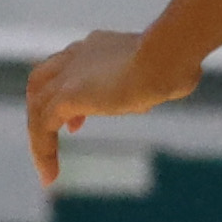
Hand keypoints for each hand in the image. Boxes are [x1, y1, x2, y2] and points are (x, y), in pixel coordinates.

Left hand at [27, 26, 198, 180]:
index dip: (67, 92)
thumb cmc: (179, 64)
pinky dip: (42, 151)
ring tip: (47, 171)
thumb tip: (183, 78)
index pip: (69, 66)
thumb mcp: (171, 70)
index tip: (77, 124)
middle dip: (40, 109)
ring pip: (37, 107)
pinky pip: (42, 126)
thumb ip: (167, 75)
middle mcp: (78, 55)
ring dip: (39, 139)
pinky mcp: (66, 96)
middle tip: (48, 140)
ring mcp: (69, 75)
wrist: (166, 59)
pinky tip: (50, 176)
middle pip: (41, 81)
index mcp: (99, 46)